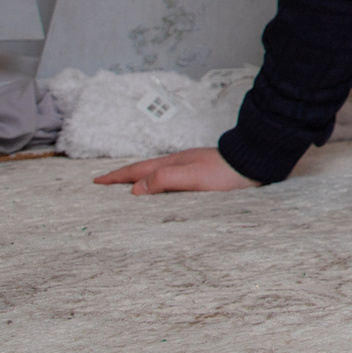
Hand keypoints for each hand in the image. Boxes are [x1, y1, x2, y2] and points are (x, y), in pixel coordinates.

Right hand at [94, 147, 258, 193]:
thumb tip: (135, 190)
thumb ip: (164, 180)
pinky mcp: (201, 173)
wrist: (254, 162)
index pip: (137, 170)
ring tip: (127, 187)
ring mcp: (190, 166)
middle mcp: (178, 162)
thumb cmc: (226, 172)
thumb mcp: (192, 177)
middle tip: (104, 184)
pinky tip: (162, 189)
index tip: (97, 182)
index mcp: (172, 163)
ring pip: (157, 173)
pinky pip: (170, 178)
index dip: (117, 177)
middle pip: (144, 169)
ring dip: (139, 180)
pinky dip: (157, 183)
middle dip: (123, 177)